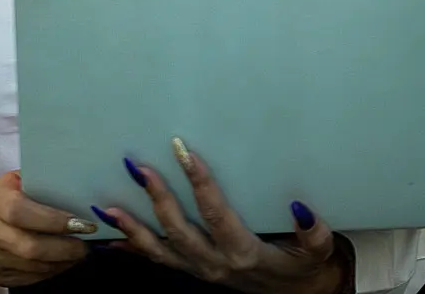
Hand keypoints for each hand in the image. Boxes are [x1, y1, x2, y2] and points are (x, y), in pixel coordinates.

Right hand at [0, 171, 94, 288]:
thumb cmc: (3, 194)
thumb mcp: (17, 180)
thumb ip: (42, 184)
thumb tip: (80, 191)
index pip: (21, 212)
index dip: (52, 220)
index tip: (80, 223)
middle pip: (29, 248)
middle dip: (64, 249)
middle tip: (86, 244)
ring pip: (32, 268)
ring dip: (62, 262)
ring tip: (80, 252)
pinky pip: (28, 279)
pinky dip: (50, 272)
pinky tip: (62, 261)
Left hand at [96, 140, 352, 293]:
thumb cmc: (303, 266)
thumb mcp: (317, 253)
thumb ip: (314, 234)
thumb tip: (300, 208)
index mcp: (244, 253)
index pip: (216, 214)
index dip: (200, 183)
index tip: (184, 151)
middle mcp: (216, 264)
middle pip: (180, 231)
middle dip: (157, 199)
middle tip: (138, 167)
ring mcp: (200, 270)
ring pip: (160, 251)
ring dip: (133, 229)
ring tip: (107, 208)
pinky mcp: (192, 271)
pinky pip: (157, 262)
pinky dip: (132, 248)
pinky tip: (108, 235)